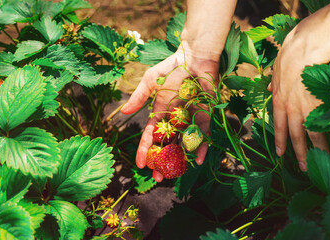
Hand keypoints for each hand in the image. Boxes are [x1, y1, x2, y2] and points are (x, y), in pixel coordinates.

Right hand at [121, 47, 218, 181]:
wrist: (194, 56)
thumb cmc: (171, 67)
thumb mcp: (151, 82)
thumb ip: (139, 97)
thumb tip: (124, 113)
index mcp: (161, 112)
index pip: (152, 135)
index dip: (146, 150)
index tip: (141, 164)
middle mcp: (175, 118)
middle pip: (168, 144)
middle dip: (162, 160)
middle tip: (158, 177)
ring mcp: (190, 118)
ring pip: (184, 142)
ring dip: (180, 159)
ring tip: (175, 173)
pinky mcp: (206, 115)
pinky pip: (203, 134)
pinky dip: (201, 146)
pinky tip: (198, 160)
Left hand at [270, 14, 329, 171]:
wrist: (303, 51)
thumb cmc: (290, 55)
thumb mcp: (276, 69)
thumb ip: (274, 82)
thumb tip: (268, 87)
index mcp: (279, 101)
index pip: (278, 126)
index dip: (280, 140)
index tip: (281, 153)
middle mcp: (292, 110)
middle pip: (296, 136)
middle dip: (300, 153)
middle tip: (303, 168)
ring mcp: (308, 110)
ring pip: (314, 136)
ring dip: (320, 150)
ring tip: (326, 161)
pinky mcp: (323, 107)